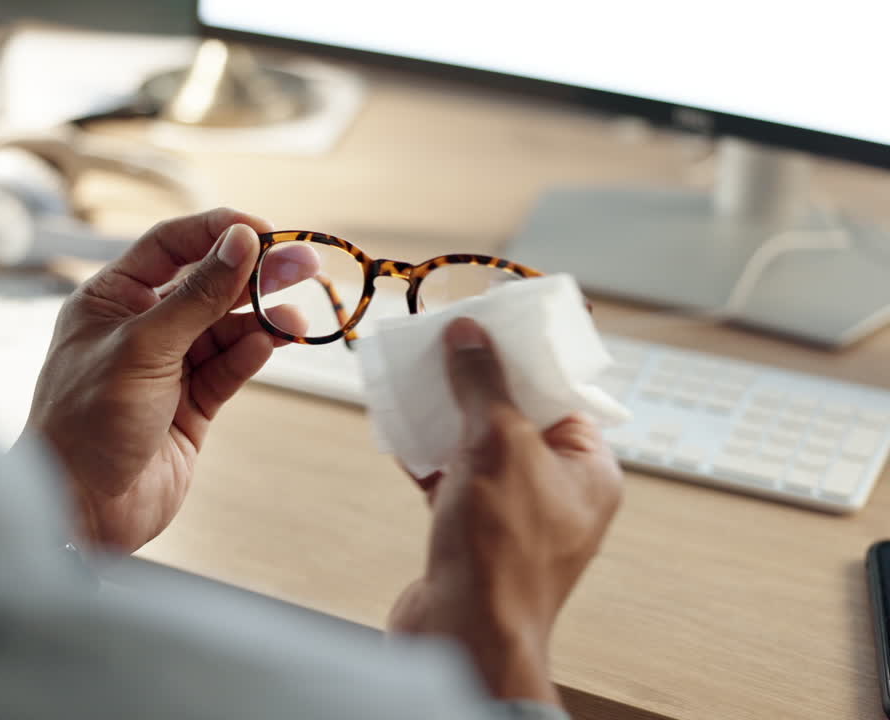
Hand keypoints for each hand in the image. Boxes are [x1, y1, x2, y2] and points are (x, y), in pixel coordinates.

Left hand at [23, 208, 312, 552]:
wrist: (82, 509)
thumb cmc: (87, 422)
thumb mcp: (143, 348)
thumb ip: (197, 295)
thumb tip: (242, 242)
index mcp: (110, 299)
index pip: (170, 245)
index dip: (217, 231)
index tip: (264, 229)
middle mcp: (138, 327)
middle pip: (206, 284)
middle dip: (254, 273)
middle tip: (305, 262)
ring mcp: (166, 368)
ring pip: (224, 329)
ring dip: (260, 320)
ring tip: (296, 319)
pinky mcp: (189, 406)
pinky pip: (227, 369)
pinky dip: (249, 355)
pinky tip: (270, 344)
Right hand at [387, 318, 622, 706]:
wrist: (463, 634)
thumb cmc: (500, 549)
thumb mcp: (498, 444)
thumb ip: (484, 384)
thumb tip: (470, 336)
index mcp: (589, 472)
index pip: (561, 398)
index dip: (524, 361)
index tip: (487, 331)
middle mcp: (558, 495)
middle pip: (517, 420)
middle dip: (477, 387)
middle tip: (444, 352)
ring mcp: (514, 518)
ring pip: (479, 451)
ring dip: (446, 420)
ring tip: (416, 386)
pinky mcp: (472, 537)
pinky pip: (452, 482)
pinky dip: (427, 458)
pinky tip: (399, 435)